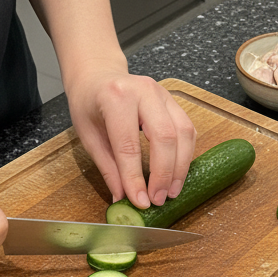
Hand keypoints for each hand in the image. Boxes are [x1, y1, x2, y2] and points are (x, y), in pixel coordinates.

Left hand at [64, 62, 196, 208]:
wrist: (97, 75)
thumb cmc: (89, 103)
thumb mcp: (89, 136)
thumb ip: (108, 168)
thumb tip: (123, 199)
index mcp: (115, 97)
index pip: (129, 145)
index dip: (135, 177)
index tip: (140, 201)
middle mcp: (143, 91)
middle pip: (165, 138)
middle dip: (163, 174)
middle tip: (158, 199)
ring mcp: (163, 95)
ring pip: (183, 135)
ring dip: (180, 168)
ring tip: (170, 192)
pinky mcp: (174, 103)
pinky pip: (188, 132)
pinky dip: (185, 157)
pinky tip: (176, 174)